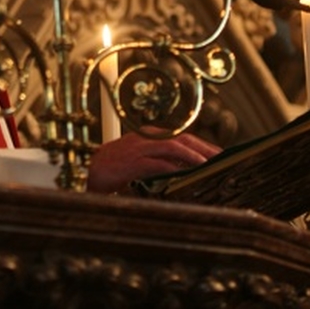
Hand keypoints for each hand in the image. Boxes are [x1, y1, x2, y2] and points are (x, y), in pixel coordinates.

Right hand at [87, 127, 221, 193]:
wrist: (85, 170)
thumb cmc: (113, 169)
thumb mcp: (140, 163)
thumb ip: (159, 163)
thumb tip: (183, 171)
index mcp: (148, 136)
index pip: (182, 137)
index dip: (202, 144)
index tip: (218, 154)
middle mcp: (146, 138)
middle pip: (183, 138)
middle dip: (205, 148)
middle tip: (224, 159)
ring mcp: (140, 148)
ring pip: (175, 147)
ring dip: (196, 155)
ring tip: (212, 164)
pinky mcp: (134, 162)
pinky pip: (160, 162)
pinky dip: (177, 167)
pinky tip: (188, 173)